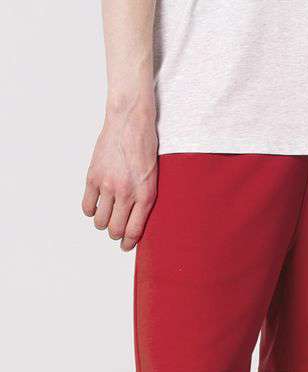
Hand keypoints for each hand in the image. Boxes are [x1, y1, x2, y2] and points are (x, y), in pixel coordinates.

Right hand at [82, 98, 157, 251]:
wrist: (130, 123)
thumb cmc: (145, 148)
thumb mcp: (153, 178)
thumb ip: (144, 199)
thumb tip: (134, 221)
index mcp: (145, 196)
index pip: (134, 230)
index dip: (128, 242)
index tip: (125, 245)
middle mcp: (126, 193)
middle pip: (114, 229)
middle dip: (115, 234)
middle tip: (115, 231)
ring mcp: (108, 185)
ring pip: (100, 220)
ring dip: (102, 223)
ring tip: (106, 217)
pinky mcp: (93, 176)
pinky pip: (87, 205)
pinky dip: (90, 210)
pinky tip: (95, 207)